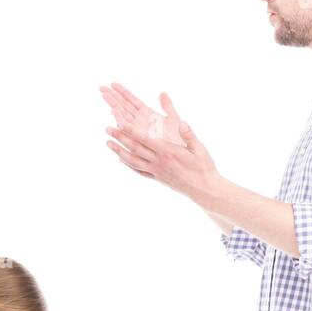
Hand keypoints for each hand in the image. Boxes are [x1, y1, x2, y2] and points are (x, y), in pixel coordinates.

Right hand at [99, 82, 184, 146]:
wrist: (184, 156)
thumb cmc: (179, 140)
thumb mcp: (174, 120)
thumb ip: (168, 107)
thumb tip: (162, 93)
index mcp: (149, 115)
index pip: (133, 100)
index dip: (123, 92)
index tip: (113, 83)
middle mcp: (141, 122)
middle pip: (124, 106)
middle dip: (113, 96)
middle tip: (101, 87)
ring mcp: (140, 130)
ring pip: (124, 115)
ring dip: (114, 105)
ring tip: (104, 96)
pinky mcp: (141, 138)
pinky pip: (130, 128)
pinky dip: (122, 120)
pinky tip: (114, 113)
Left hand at [100, 84, 220, 202]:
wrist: (204, 189)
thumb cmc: (203, 167)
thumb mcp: (199, 147)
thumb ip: (188, 134)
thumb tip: (181, 121)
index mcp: (168, 151)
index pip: (145, 139)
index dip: (131, 130)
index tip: (119, 122)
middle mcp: (159, 162)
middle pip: (135, 149)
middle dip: (120, 138)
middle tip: (107, 129)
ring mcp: (156, 171)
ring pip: (133, 161)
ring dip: (119, 151)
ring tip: (108, 143)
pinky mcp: (157, 178)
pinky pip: (139, 171)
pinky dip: (128, 164)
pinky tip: (121, 159)